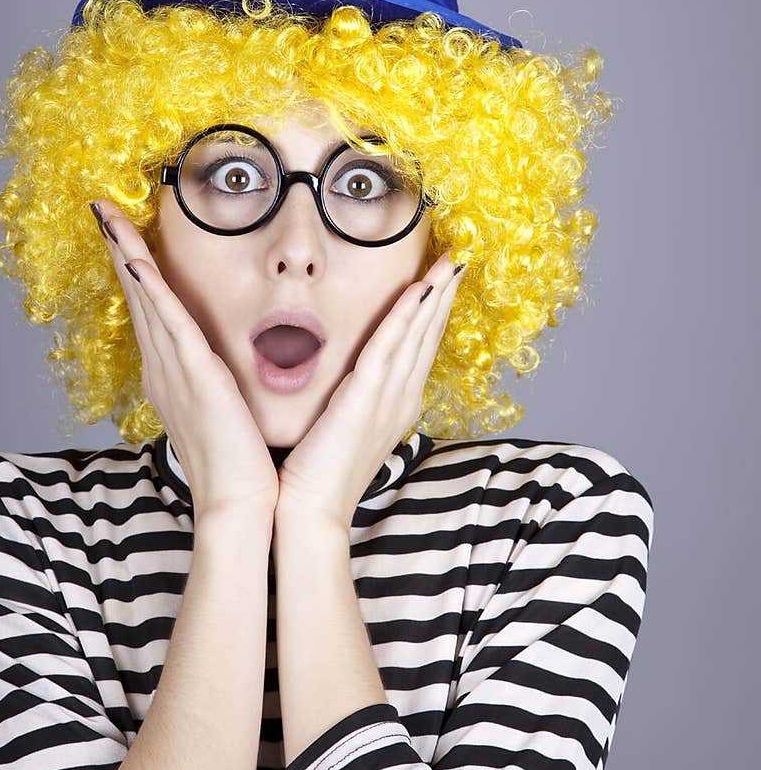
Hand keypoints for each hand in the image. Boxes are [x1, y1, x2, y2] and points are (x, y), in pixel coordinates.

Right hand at [90, 200, 279, 521]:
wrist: (240, 503)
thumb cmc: (239, 463)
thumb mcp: (226, 412)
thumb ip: (220, 383)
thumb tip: (227, 367)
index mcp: (172, 376)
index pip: (150, 312)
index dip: (134, 271)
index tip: (124, 236)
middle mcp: (163, 369)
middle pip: (138, 297)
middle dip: (120, 251)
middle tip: (103, 210)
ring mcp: (173, 370)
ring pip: (145, 301)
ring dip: (125, 256)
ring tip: (109, 217)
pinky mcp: (191, 374)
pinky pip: (166, 322)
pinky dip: (149, 289)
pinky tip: (136, 260)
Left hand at [275, 250, 466, 526]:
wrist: (308, 513)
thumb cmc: (317, 474)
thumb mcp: (342, 428)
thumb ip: (351, 398)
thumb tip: (347, 377)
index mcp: (395, 404)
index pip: (421, 346)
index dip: (434, 309)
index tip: (446, 276)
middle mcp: (400, 398)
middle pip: (428, 334)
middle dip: (445, 293)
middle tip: (461, 255)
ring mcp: (387, 399)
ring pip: (417, 334)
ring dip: (435, 294)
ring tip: (452, 260)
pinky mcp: (365, 399)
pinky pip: (389, 347)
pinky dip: (405, 316)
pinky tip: (418, 288)